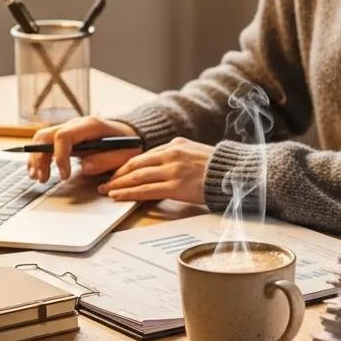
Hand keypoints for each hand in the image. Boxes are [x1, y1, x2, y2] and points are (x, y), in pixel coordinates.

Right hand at [27, 116, 141, 181]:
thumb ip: (106, 160)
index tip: (64, 175)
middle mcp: (75, 124)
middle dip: (40, 158)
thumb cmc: (128, 144)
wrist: (129, 133)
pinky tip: (38, 172)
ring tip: (39, 178)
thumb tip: (85, 166)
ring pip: (41, 139)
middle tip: (43, 178)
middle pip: (46, 135)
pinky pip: (45, 143)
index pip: (63, 136)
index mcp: (90, 125)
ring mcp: (69, 129)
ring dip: (36, 159)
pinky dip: (38, 157)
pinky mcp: (65, 137)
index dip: (60, 156)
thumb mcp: (125, 154)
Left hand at [98, 137, 214, 205]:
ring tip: (107, 191)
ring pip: (137, 177)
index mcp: (176, 144)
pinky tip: (118, 196)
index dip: (127, 165)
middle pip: (136, 164)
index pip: (144, 155)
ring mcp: (173, 170)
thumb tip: (160, 166)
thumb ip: (177, 156)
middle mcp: (172, 154)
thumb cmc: (218, 167)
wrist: (235, 173)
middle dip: (118, 174)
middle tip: (104, 182)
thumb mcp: (195, 153)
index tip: (117, 173)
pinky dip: (129, 193)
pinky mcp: (176, 186)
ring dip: (119, 184)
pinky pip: (146, 190)